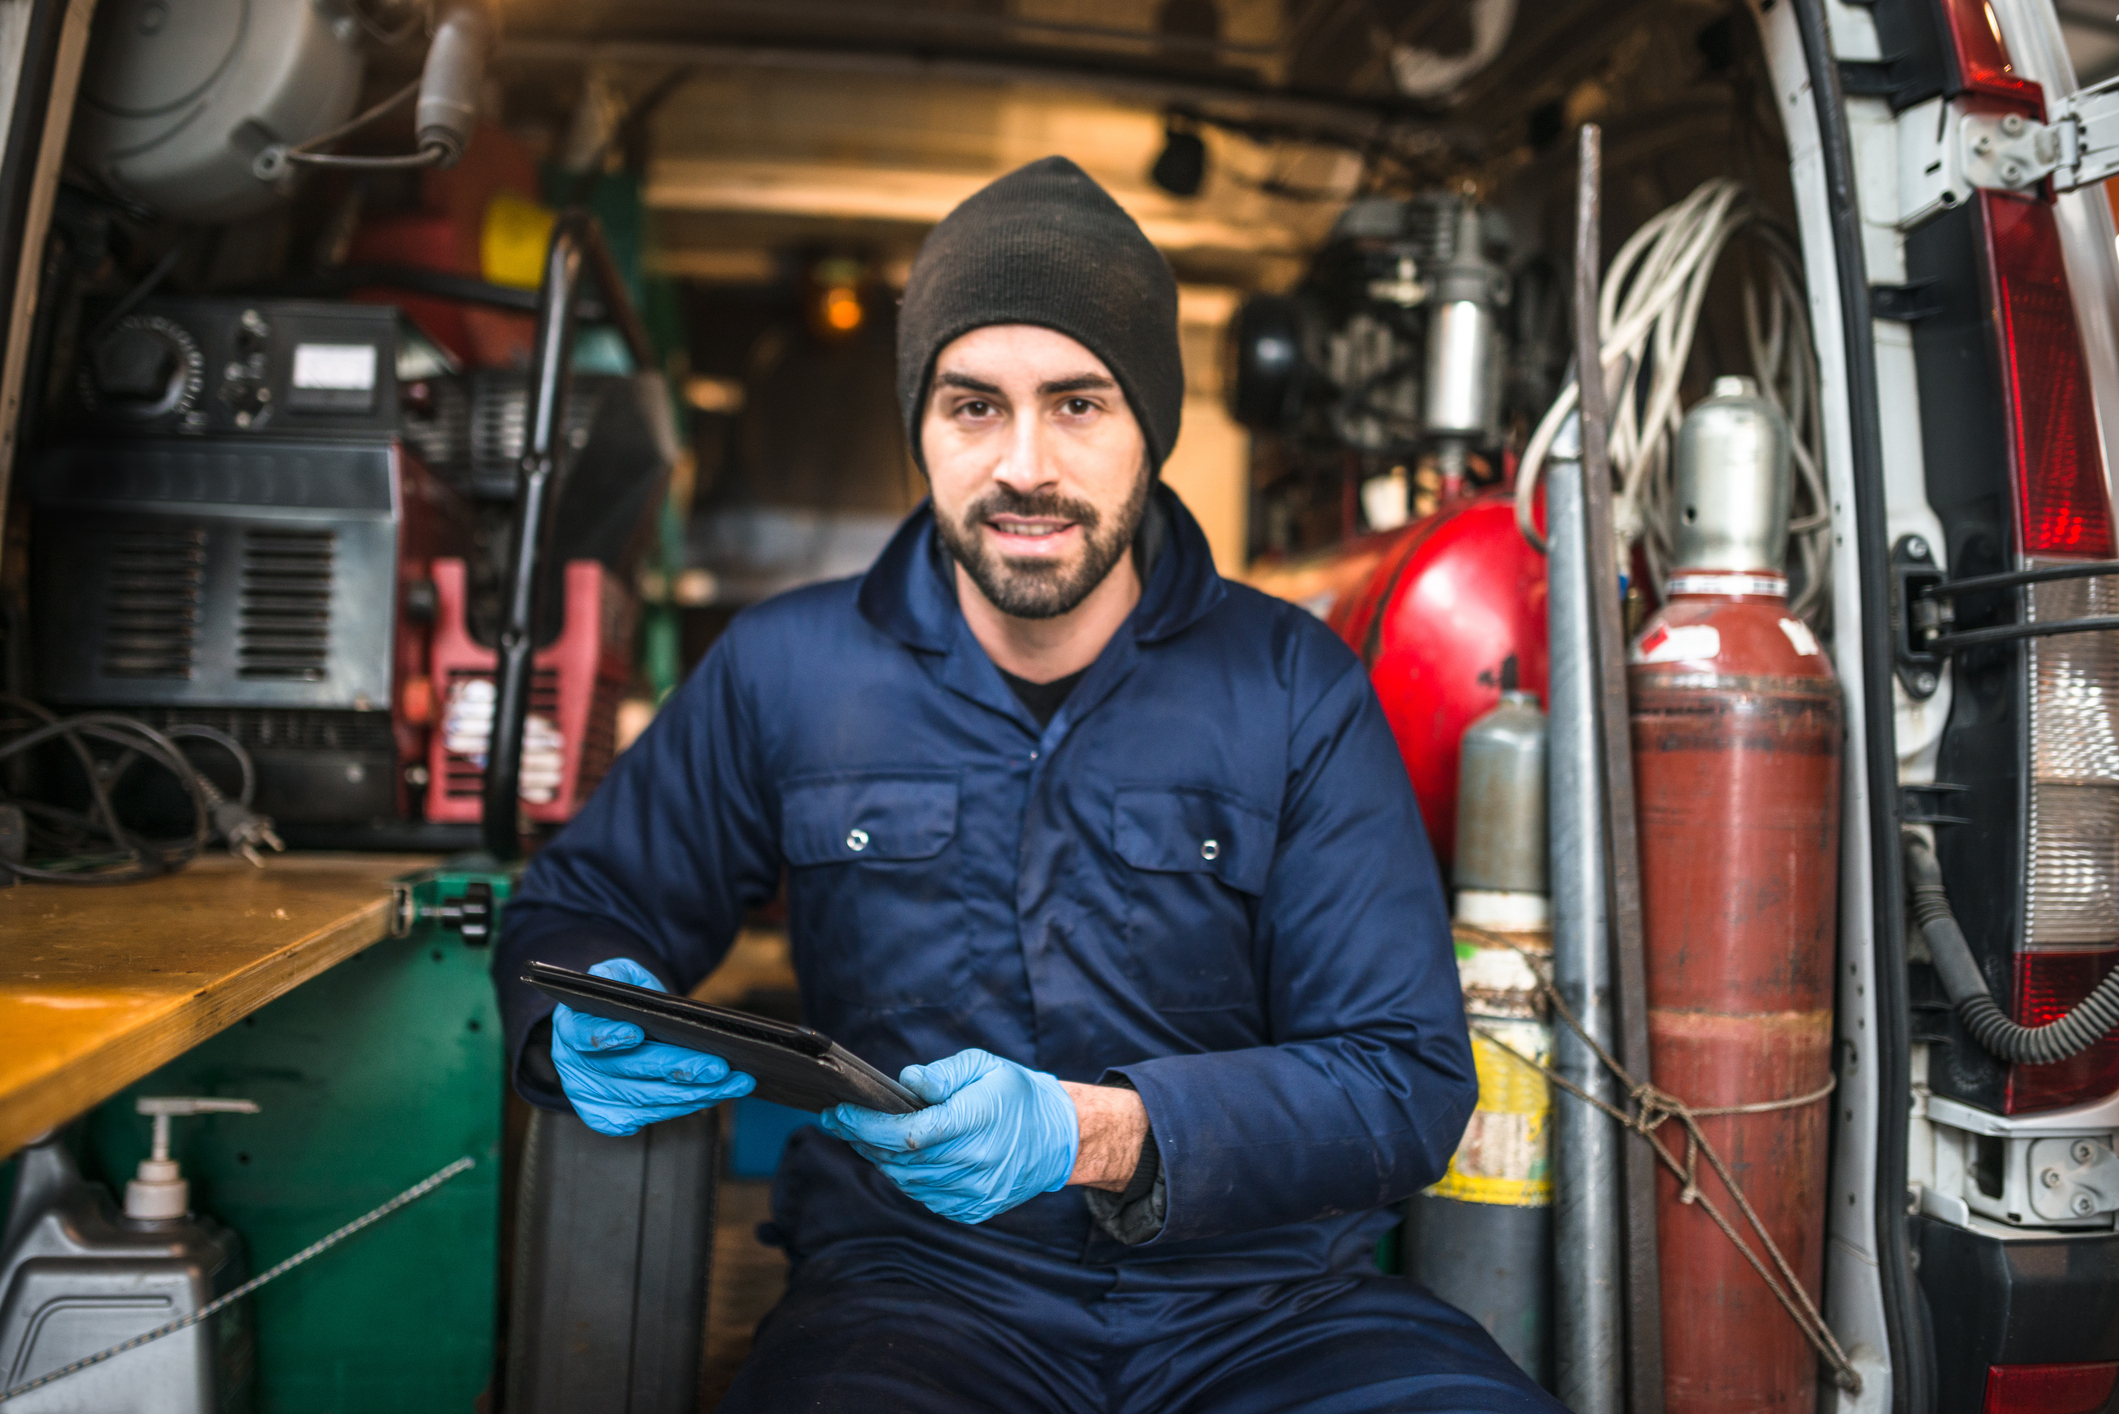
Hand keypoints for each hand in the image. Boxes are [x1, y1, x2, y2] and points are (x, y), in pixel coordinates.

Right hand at [550, 957, 754, 1135]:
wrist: (615, 1028)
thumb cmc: (620, 1001)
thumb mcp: (617, 975)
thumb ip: (619, 975)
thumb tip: (630, 988)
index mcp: (571, 1026)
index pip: (583, 1033)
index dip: (606, 1035)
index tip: (635, 1033)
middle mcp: (575, 1066)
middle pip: (627, 1071)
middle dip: (676, 1069)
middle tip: (716, 1067)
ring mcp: (590, 1096)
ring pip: (645, 1100)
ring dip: (693, 1094)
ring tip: (733, 1083)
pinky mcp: (607, 1118)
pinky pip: (649, 1118)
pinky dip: (684, 1108)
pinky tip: (713, 1096)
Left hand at [819, 1048, 1078, 1223]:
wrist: (1056, 1138)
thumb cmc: (1014, 1094)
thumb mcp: (984, 1067)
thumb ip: (943, 1073)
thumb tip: (905, 1080)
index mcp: (977, 1122)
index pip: (909, 1133)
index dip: (867, 1126)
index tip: (838, 1113)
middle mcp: (976, 1163)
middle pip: (901, 1160)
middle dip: (863, 1140)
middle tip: (839, 1121)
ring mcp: (975, 1193)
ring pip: (908, 1181)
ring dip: (881, 1159)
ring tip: (866, 1136)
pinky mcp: (973, 1211)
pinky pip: (925, 1197)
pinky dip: (907, 1177)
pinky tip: (901, 1157)